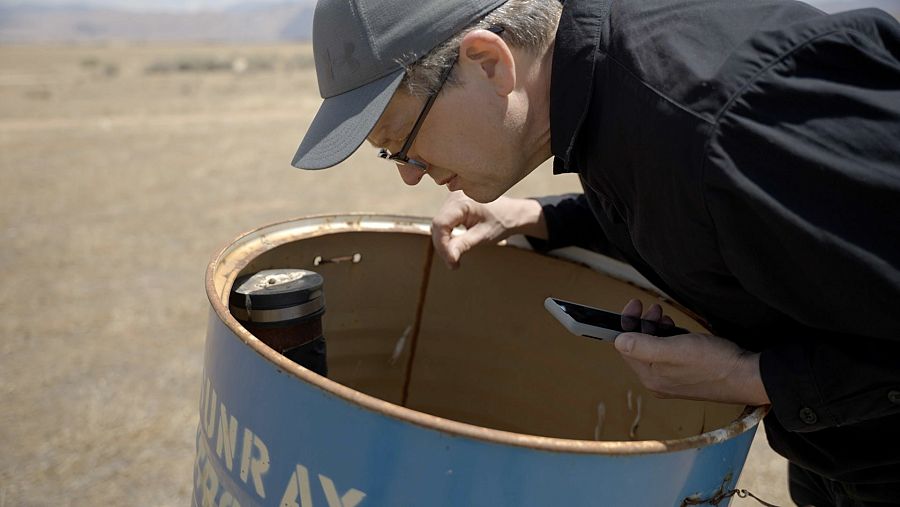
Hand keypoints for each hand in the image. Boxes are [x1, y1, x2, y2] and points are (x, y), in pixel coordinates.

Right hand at [431, 192, 546, 268]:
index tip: (452, 262)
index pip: (441, 224)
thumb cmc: (501, 222)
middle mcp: (454, 196)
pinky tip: (455, 246)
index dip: (442, 245)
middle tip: (454, 264)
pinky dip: (446, 237)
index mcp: (461, 201)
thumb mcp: (483, 235)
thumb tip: (448, 258)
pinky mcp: (453, 205)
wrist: (512, 213)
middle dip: (443, 246)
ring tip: (455, 257)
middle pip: (437, 225)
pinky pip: (443, 223)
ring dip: (444, 243)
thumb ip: (463, 245)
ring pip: (438, 225)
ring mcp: (452, 199)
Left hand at [613, 299, 769, 405]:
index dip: (627, 323)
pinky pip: (668, 352)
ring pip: (653, 348)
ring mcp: (672, 379)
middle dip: (643, 324)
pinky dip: (669, 337)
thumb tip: (618, 341)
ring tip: (666, 317)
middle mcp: (658, 381)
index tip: (635, 304)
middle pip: (638, 347)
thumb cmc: (714, 362)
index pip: (625, 347)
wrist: (748, 376)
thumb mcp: (674, 350)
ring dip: (656, 328)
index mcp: (651, 377)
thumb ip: (643, 347)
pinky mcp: (687, 374)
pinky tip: (679, 330)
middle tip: (654, 308)